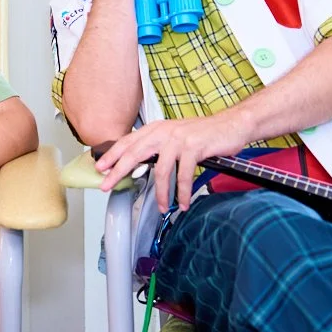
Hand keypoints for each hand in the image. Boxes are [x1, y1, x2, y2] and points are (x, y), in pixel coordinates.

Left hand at [95, 114, 249, 211]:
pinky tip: (182, 202)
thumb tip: (139, 163)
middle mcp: (164, 132)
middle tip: (107, 185)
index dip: (112, 155)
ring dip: (159, 192)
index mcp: (156, 128)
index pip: (128, 141)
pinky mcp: (194, 147)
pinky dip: (182, 192)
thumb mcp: (174, 136)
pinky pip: (183, 175)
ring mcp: (178, 139)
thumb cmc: (203, 134)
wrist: (231, 124)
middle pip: (135, 153)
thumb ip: (157, 146)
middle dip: (119, 171)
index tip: (100, 167)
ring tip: (160, 206)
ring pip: (160, 170)